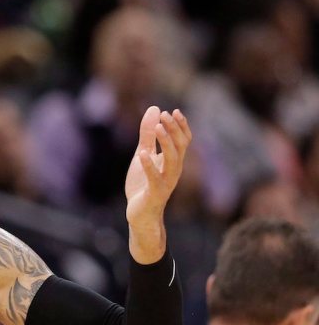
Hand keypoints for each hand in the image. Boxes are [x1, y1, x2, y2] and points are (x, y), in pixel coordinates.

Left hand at [124, 106, 191, 261]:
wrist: (140, 214)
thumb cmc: (144, 184)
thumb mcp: (143, 155)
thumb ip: (148, 135)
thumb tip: (155, 109)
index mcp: (173, 161)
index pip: (183, 140)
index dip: (181, 126)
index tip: (173, 111)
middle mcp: (173, 170)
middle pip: (180, 147)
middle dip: (174, 130)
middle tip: (165, 115)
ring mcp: (166, 182)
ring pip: (172, 160)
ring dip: (166, 142)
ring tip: (157, 128)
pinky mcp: (155, 193)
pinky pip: (155, 178)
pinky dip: (149, 166)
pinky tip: (142, 154)